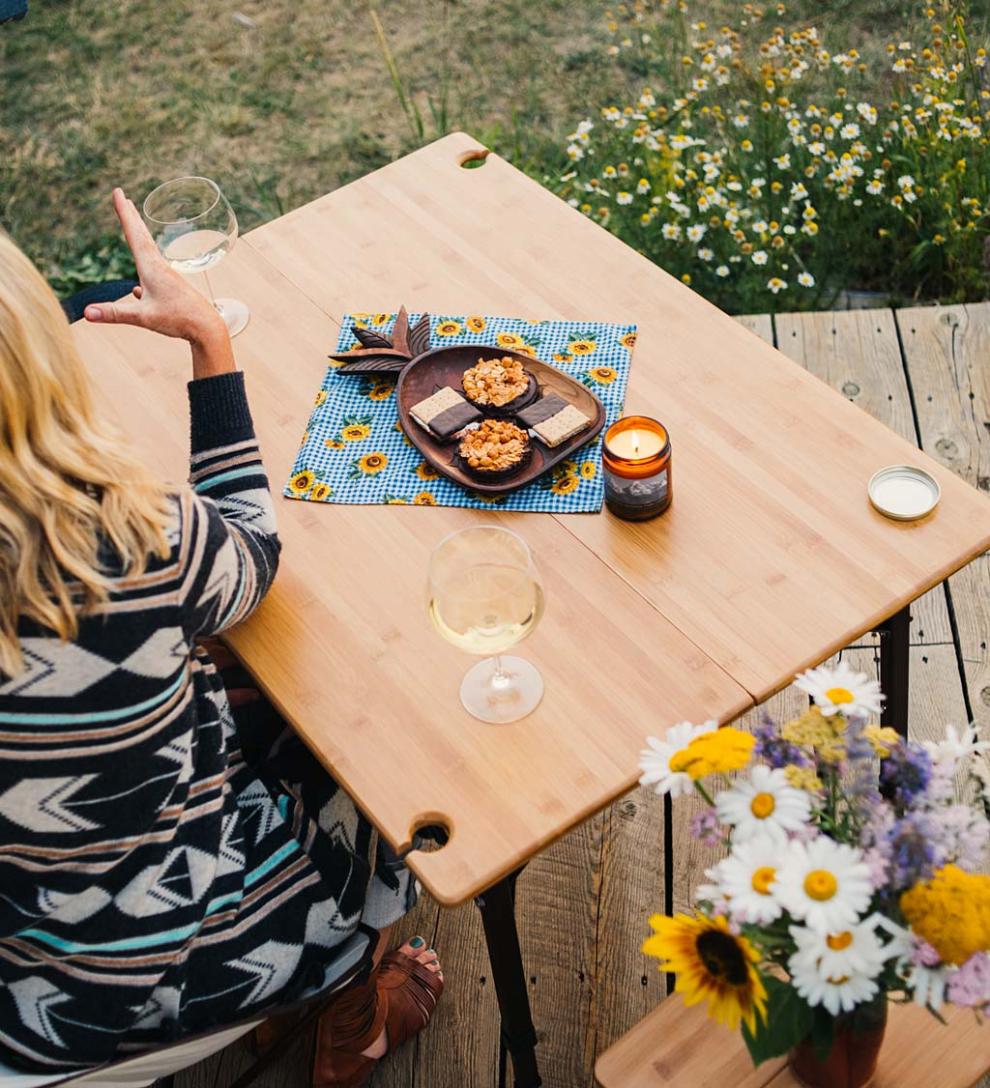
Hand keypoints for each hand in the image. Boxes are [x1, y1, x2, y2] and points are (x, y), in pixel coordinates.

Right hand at [84, 188, 227, 346]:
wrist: (208, 329)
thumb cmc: (179, 320)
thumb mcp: (143, 317)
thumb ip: (114, 313)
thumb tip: (86, 313)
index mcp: (152, 268)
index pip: (134, 235)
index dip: (124, 213)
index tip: (118, 192)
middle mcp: (160, 269)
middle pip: (143, 237)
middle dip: (131, 217)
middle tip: (124, 196)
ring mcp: (168, 279)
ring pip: (149, 255)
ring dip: (139, 239)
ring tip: (134, 228)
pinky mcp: (173, 291)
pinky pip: (153, 277)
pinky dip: (144, 274)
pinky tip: (138, 290)